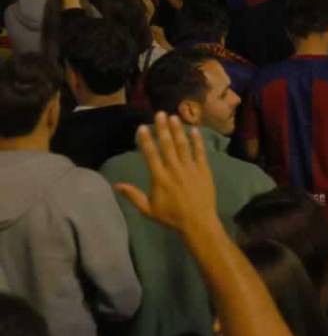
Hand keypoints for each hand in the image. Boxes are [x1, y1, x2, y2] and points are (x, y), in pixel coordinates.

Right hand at [113, 113, 219, 240]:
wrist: (198, 222)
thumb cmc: (171, 217)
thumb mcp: (148, 209)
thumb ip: (133, 195)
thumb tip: (116, 185)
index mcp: (159, 178)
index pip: (151, 155)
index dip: (146, 140)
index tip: (142, 127)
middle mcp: (174, 169)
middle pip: (167, 145)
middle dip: (163, 128)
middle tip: (160, 114)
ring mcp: (190, 168)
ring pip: (183, 145)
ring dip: (178, 130)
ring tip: (174, 117)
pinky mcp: (204, 170)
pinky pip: (200, 152)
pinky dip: (197, 141)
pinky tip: (194, 129)